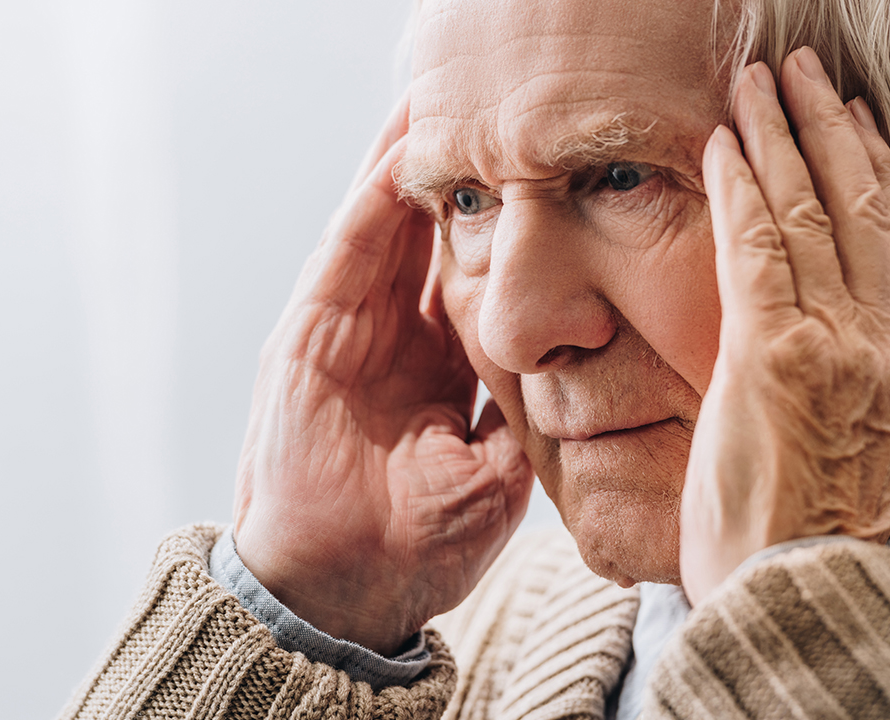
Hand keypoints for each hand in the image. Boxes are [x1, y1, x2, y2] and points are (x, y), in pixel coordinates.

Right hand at [232, 95, 532, 654]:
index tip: (546, 178)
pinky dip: (373, 198)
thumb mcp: (498, 475)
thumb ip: (526, 416)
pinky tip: (401, 146)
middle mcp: (398, 342)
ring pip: (390, 227)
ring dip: (414, 166)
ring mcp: (350, 331)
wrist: (340, 591)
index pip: (477, 282)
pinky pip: (347, 251)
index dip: (508, 230)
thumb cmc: (420, 548)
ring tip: (443, 99)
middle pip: (433, 239)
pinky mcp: (310, 332)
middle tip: (494, 113)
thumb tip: (580, 373)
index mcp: (444, 374)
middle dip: (462, 180)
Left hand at [680, 49, 889, 604]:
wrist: (794, 595)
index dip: (869, 176)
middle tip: (804, 76)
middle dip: (829, 131)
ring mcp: (831, 346)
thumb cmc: (804, 538)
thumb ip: (860, 389)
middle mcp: (878, 345)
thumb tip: (853, 350)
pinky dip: (742, 189)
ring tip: (761, 84)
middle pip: (860, 211)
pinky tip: (724, 146)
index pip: (888, 246)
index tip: (850, 127)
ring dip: (782, 137)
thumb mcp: (859, 454)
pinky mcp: (773, 357)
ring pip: (811, 214)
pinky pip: (757, 248)